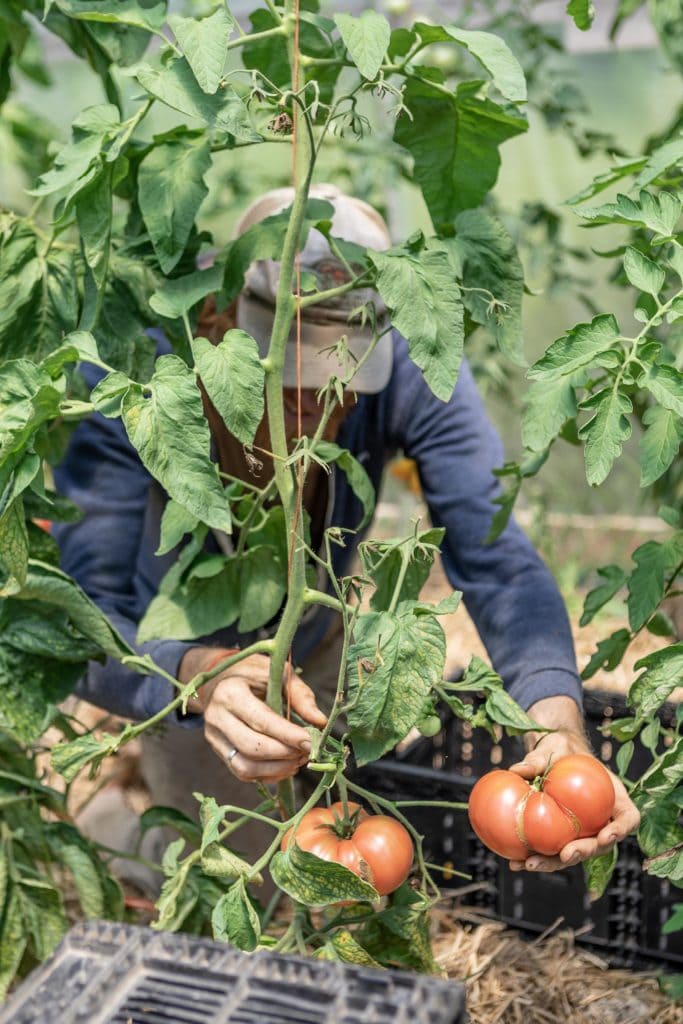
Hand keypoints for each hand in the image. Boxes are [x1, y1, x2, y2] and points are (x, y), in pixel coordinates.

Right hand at [179, 648, 326, 782]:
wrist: (219, 679)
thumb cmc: (252, 673)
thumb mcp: (278, 672)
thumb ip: (300, 696)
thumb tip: (320, 722)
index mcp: (231, 693)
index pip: (261, 721)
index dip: (288, 735)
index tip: (312, 742)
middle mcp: (217, 718)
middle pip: (252, 748)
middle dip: (285, 754)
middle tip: (308, 751)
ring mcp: (214, 738)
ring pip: (245, 767)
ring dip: (277, 769)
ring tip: (299, 759)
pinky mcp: (219, 751)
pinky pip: (242, 772)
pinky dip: (268, 774)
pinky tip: (286, 765)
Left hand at [507, 719, 639, 874]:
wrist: (553, 759)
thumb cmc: (562, 750)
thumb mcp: (555, 748)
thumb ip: (538, 759)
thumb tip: (516, 770)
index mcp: (614, 799)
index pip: (628, 818)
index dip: (621, 830)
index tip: (605, 836)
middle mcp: (603, 821)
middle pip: (600, 844)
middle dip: (583, 853)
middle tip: (565, 855)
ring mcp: (584, 833)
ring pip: (574, 854)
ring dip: (553, 864)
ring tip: (530, 864)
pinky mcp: (563, 839)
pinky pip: (552, 851)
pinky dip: (536, 858)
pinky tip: (514, 863)